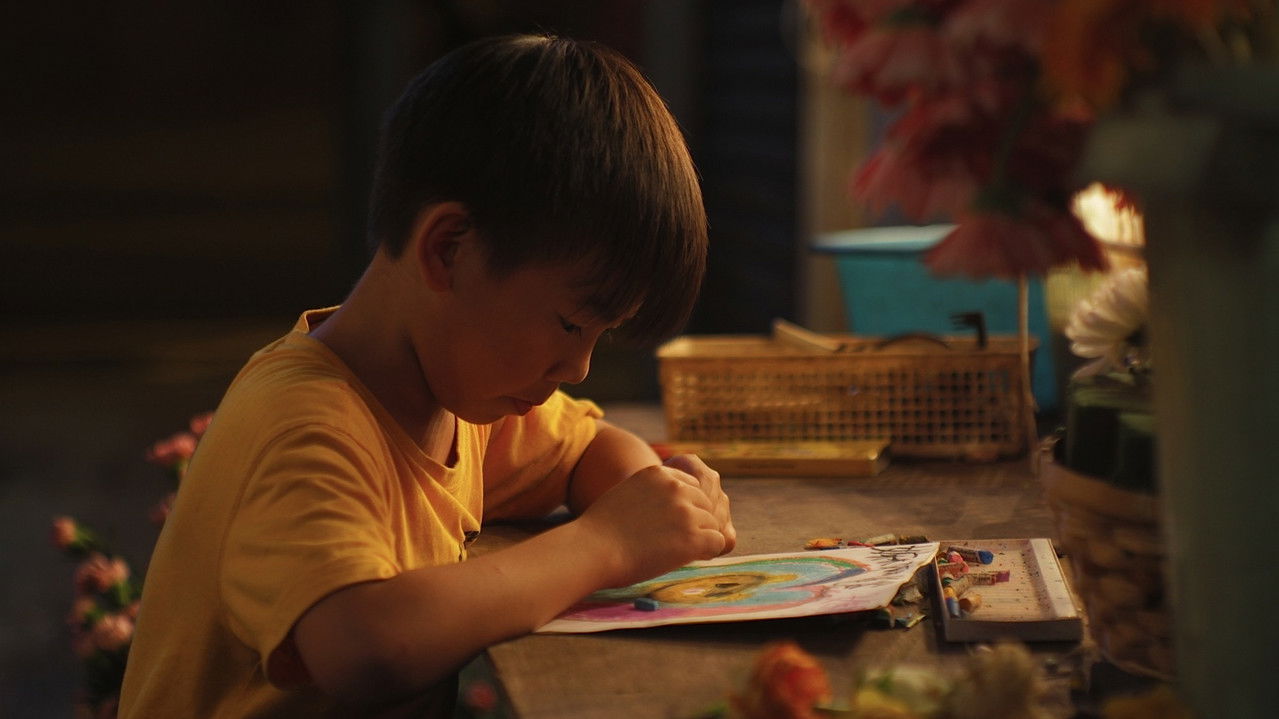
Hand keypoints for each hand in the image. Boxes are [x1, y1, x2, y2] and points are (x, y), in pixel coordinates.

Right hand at [575, 462, 733, 587]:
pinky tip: (685, 558)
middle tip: (674, 541)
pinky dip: (706, 553)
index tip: (670, 525)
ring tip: (674, 551)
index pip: (691, 487)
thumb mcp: (627, 493)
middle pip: (705, 505)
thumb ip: (651, 494)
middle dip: (696, 523)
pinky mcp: (693, 537)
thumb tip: (666, 509)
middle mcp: (676, 487)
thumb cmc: (600, 531)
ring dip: (699, 538)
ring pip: (713, 524)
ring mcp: (686, 512)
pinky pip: (718, 542)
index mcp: (659, 473)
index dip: (684, 508)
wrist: (592, 550)